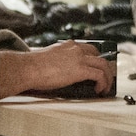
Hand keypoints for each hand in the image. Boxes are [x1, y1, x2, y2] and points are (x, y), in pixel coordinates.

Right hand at [0, 41, 114, 99]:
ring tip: (105, 87)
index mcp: (67, 45)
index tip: (95, 67)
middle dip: (104, 67)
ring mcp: (79, 58)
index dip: (94, 59)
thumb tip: (62, 73)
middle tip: (104, 77)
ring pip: (103, 64)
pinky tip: (99, 90)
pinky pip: (99, 75)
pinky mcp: (80, 70)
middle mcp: (75, 49)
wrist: (28, 68)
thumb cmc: (32, 66)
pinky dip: (103, 83)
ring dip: (107, 76)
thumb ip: (59, 61)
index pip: (87, 48)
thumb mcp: (49, 58)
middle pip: (99, 54)